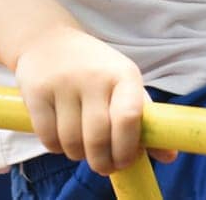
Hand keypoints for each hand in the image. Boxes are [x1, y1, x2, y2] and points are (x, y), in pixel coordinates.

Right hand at [13, 25, 178, 175]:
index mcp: (123, 74)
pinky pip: (48, 138)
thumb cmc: (95, 70)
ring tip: (82, 147)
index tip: (125, 161)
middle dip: (102, 161)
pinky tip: (62, 138)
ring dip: (78, 155)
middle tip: (103, 165)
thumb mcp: (123, 84)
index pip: (129, 116)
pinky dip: (56, 147)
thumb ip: (144, 120)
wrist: (48, 39)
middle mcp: (94, 76)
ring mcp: (63, 82)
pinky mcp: (36, 91)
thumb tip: (169, 157)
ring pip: (71, 142)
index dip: (127, 148)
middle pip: (98, 137)